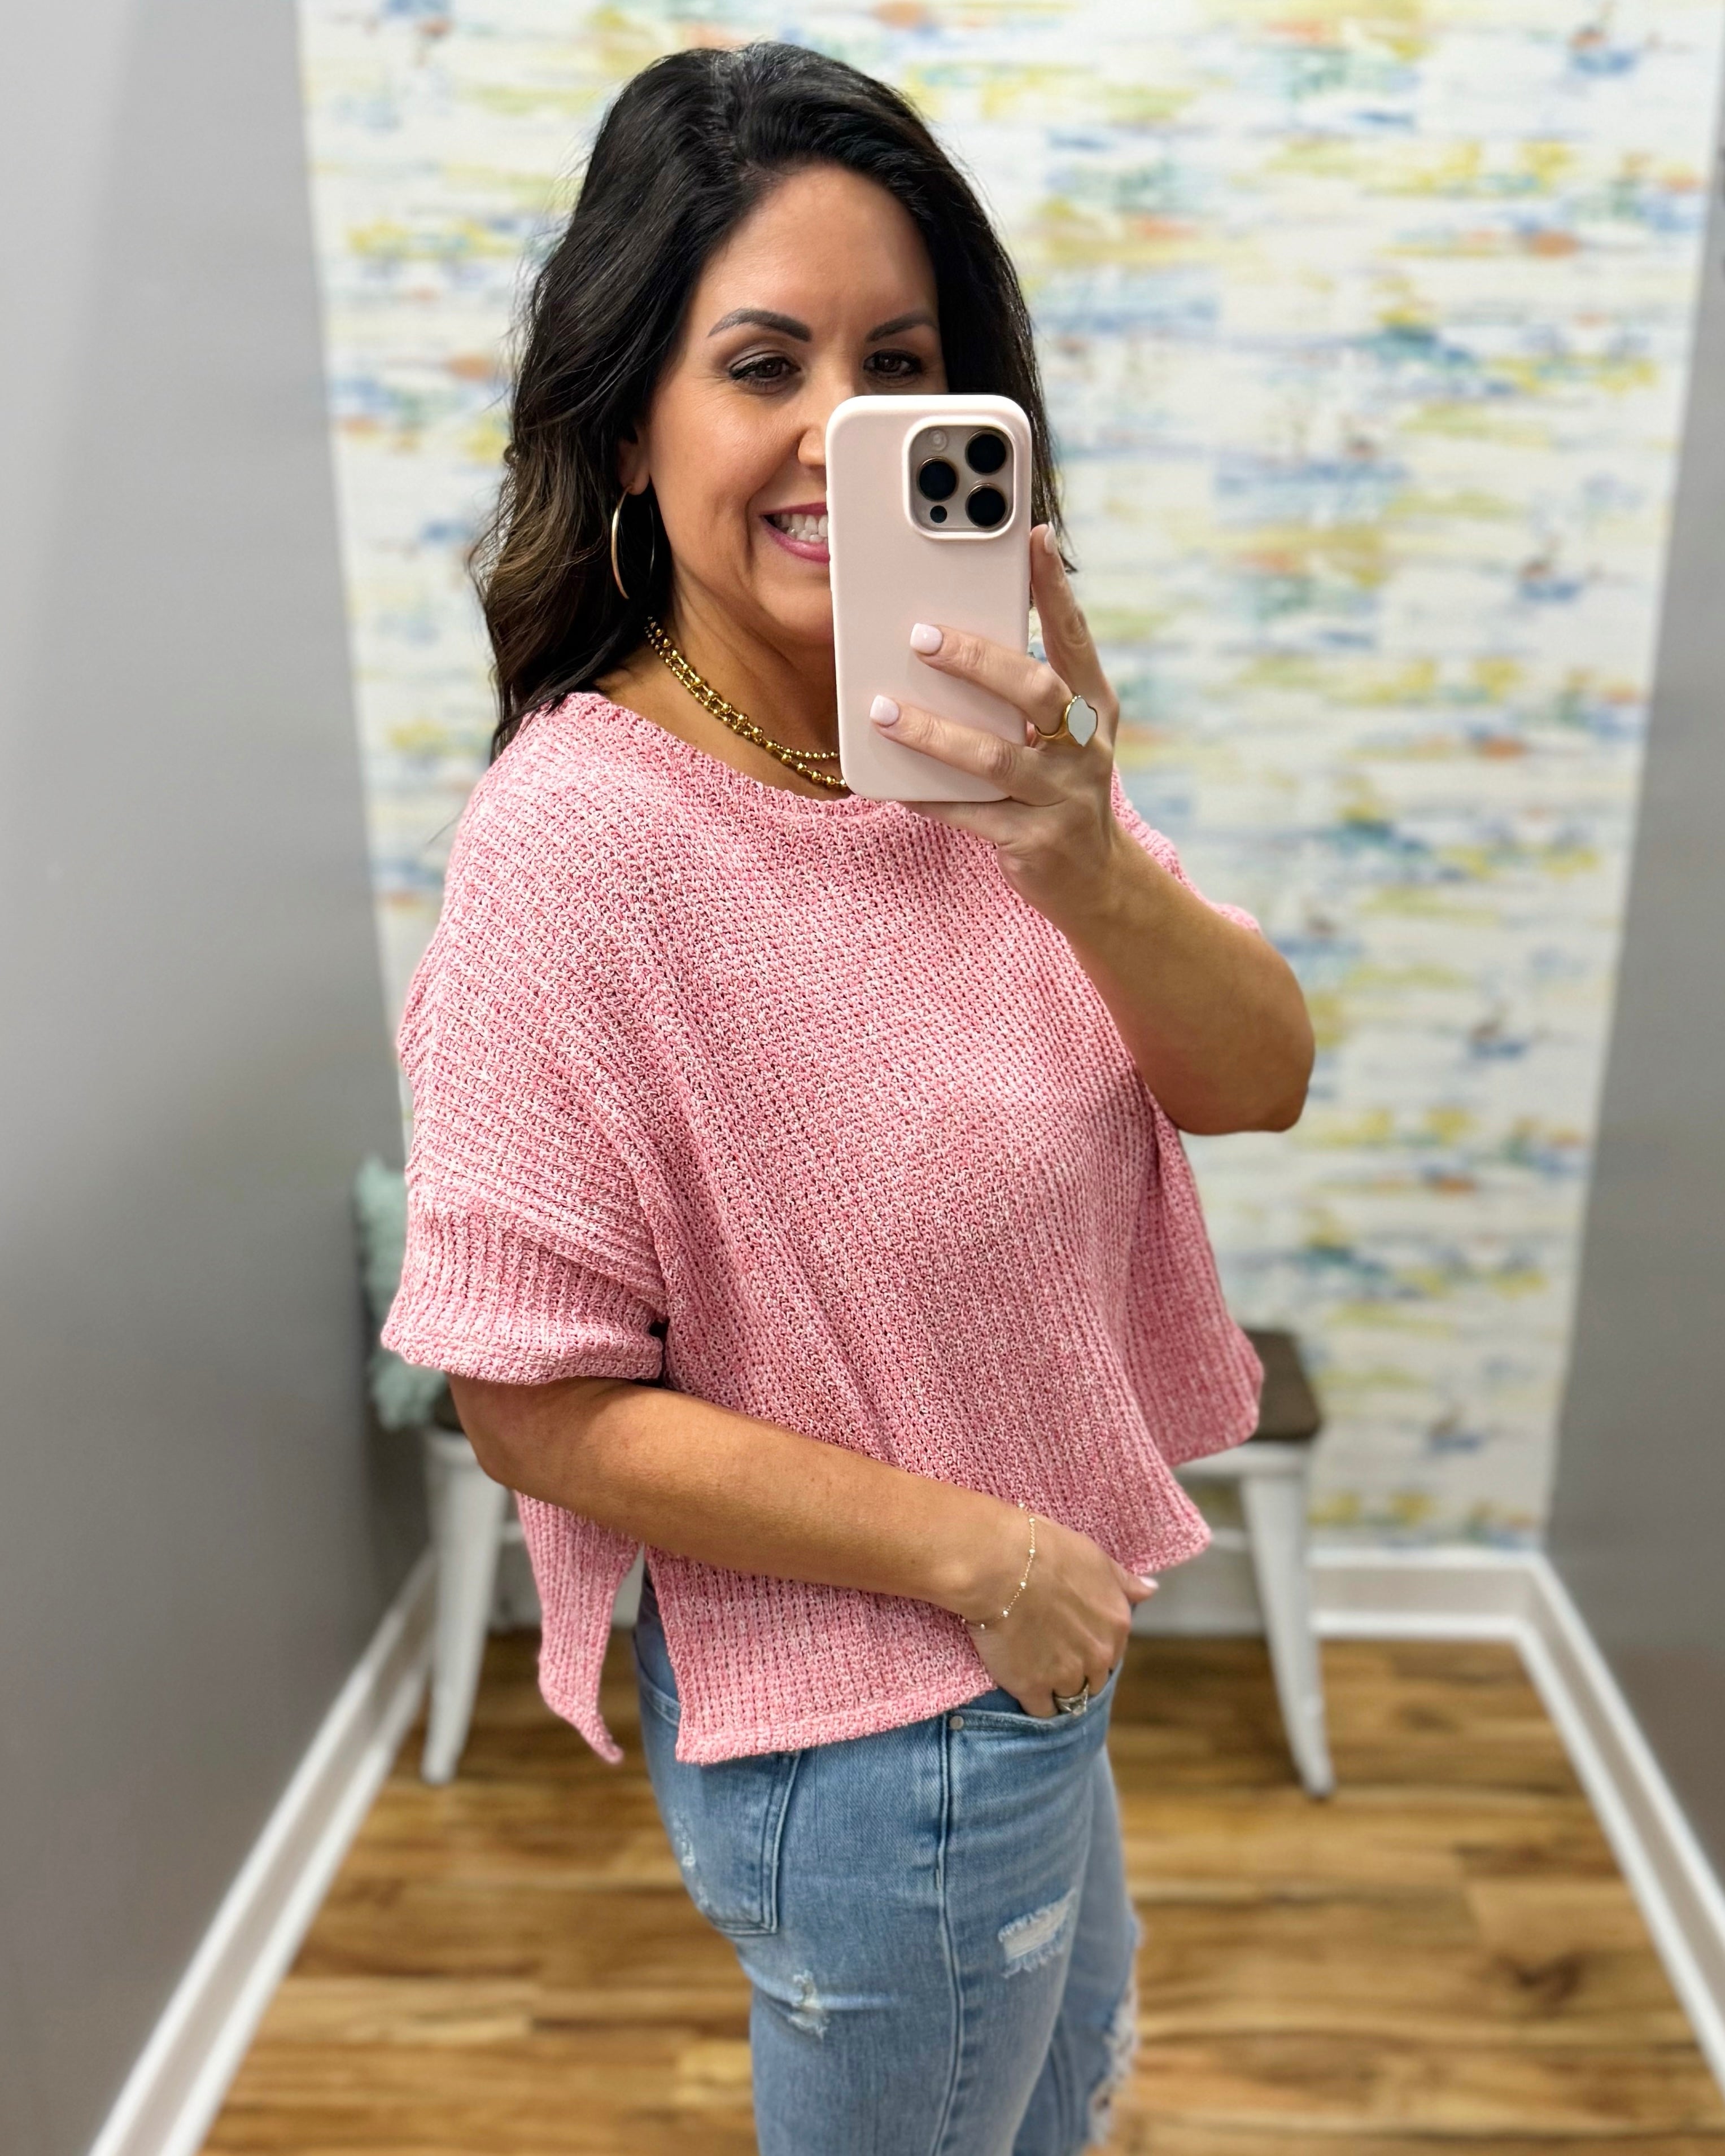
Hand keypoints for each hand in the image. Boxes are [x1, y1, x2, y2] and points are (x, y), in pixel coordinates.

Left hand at [869, 524, 1126, 926]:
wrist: (1094, 881)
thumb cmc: (1060, 788)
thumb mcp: (1061, 736)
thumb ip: (1023, 694)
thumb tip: (953, 637)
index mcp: (1095, 708)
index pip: (1074, 638)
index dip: (1055, 590)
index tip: (1033, 538)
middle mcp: (1085, 748)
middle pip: (1036, 690)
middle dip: (978, 660)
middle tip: (922, 636)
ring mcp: (1062, 797)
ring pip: (995, 756)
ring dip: (933, 732)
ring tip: (883, 711)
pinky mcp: (1033, 842)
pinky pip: (969, 815)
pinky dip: (927, 796)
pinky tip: (890, 781)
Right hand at [963, 1505, 1156, 1717]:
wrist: (1003, 1566)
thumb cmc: (1048, 1551)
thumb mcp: (1096, 1558)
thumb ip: (1124, 1582)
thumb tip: (1151, 1589)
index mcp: (1117, 1624)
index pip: (1113, 1651)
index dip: (1092, 1645)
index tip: (1072, 1635)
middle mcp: (1099, 1655)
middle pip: (1094, 1678)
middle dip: (1079, 1670)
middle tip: (1052, 1653)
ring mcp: (1067, 1675)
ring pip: (1070, 1696)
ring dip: (1057, 1688)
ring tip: (1036, 1669)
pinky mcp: (1033, 1688)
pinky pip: (1042, 1710)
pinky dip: (1035, 1701)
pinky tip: (1023, 1685)